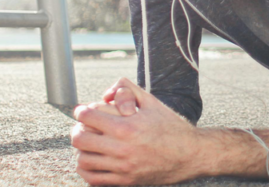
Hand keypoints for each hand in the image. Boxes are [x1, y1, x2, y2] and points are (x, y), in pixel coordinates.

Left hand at [72, 78, 204, 184]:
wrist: (191, 154)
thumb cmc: (171, 126)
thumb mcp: (152, 102)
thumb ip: (129, 90)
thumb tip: (107, 91)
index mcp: (128, 126)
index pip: (89, 116)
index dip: (81, 111)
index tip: (82, 111)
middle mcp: (123, 148)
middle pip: (81, 139)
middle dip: (77, 129)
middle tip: (81, 126)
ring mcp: (123, 167)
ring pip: (84, 160)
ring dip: (81, 150)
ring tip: (87, 143)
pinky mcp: (126, 180)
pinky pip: (94, 179)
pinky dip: (86, 170)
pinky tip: (91, 160)